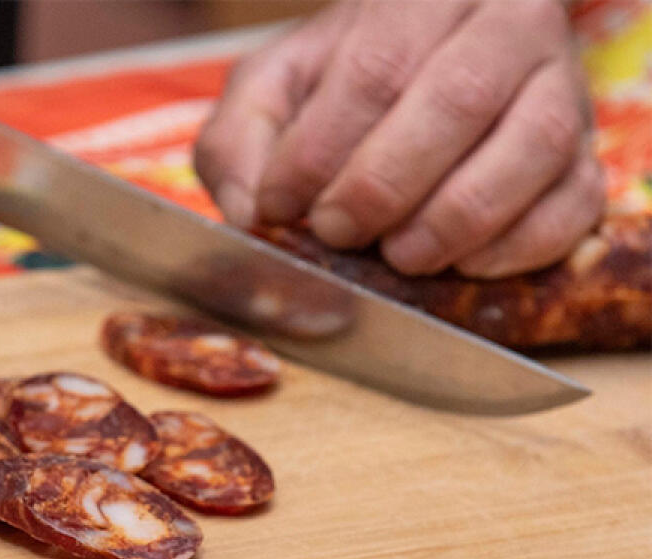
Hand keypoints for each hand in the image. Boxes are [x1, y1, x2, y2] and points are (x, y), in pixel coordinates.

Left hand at [194, 0, 604, 277]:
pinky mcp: (586, 153)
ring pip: (532, 145)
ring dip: (456, 217)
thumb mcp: (272, 91)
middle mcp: (505, 24)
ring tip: (400, 257)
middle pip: (459, 98)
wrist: (421, 70)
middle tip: (337, 231)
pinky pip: (577, 200)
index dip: (321, 149)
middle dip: (384, 183)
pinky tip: (465, 265)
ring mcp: (559, 86)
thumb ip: (240, 138)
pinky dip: (522, 244)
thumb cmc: (341, 85)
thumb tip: (251, 212)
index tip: (281, 203)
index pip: (375, 68)